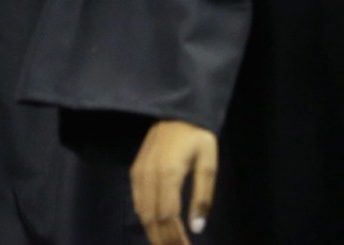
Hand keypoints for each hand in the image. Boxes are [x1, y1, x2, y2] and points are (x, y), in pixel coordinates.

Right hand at [131, 120, 217, 243]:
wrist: (175, 111)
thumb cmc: (197, 136)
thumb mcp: (209, 163)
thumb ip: (203, 196)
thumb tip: (197, 227)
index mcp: (169, 174)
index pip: (169, 216)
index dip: (175, 238)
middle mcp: (149, 176)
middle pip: (153, 219)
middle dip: (164, 241)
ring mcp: (138, 174)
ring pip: (142, 214)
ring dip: (154, 234)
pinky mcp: (135, 171)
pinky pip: (137, 203)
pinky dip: (146, 220)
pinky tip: (156, 230)